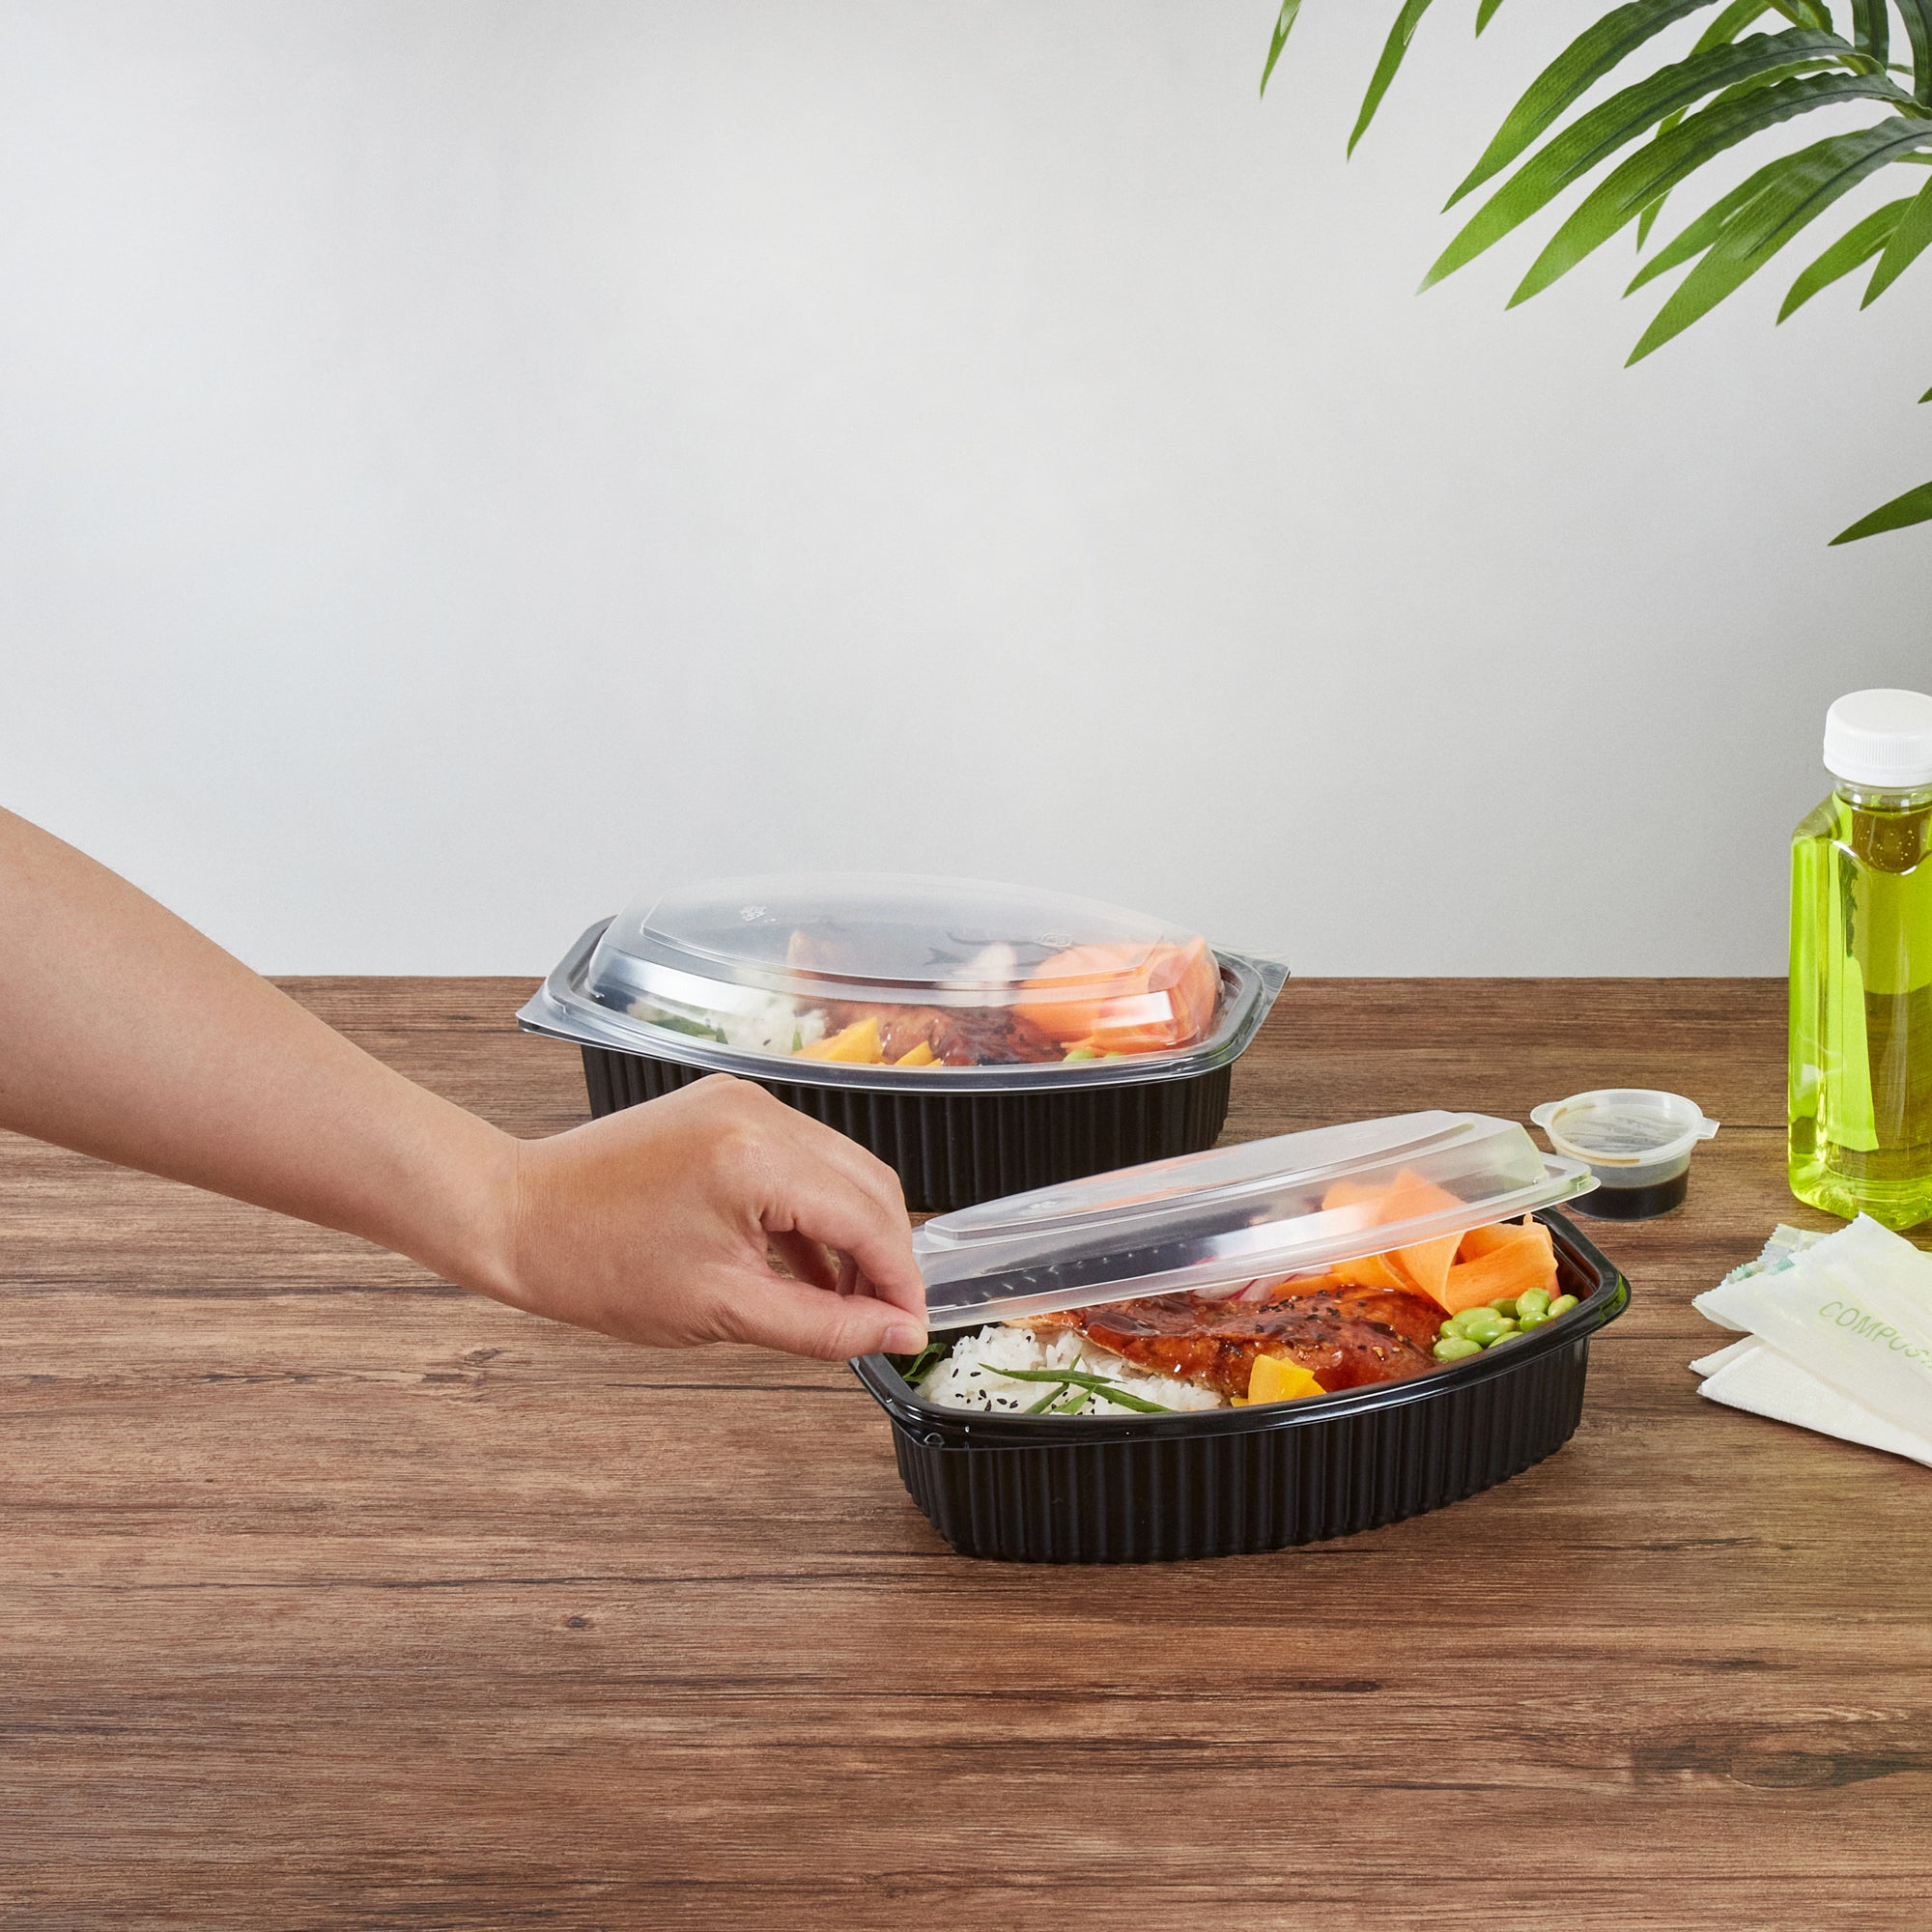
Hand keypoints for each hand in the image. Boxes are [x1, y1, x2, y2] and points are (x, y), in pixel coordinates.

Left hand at [490, 1075, 926, 1360]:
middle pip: (869, 1184)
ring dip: (853, 1233)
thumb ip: (823, 1325)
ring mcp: (744, 1102)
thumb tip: (893, 1333)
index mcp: (758, 1157)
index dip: (900, 1281)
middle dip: (886, 1256)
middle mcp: (760, 1113)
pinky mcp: (726, 1108)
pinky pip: (800, 1158)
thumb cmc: (596, 1264)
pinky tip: (806, 1266)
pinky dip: (813, 1210)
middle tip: (885, 1321)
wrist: (518, 1216)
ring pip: (841, 1169)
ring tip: (843, 1302)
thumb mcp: (722, 1311)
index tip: (910, 1331)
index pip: (868, 1217)